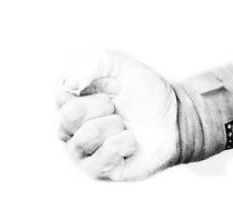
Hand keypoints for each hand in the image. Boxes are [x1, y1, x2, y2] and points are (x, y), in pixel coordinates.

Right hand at [54, 47, 177, 180]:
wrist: (172, 117)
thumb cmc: (140, 88)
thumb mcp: (116, 62)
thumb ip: (89, 62)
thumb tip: (70, 84)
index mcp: (68, 98)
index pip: (61, 93)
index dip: (92, 84)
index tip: (113, 82)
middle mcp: (69, 126)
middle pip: (67, 117)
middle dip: (99, 106)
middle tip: (115, 105)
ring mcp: (82, 151)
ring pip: (83, 140)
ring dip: (112, 126)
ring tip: (123, 123)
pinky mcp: (99, 171)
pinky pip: (100, 161)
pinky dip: (122, 144)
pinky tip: (130, 139)